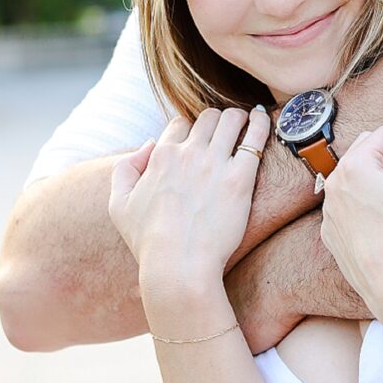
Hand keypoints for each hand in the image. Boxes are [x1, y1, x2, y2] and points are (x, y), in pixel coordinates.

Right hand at [109, 106, 271, 291]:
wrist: (178, 266)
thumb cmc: (149, 242)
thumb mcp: (119, 205)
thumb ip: (125, 169)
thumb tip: (148, 144)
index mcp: (160, 156)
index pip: (180, 124)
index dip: (190, 130)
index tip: (200, 141)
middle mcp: (188, 154)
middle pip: (208, 117)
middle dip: (217, 120)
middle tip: (226, 131)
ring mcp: (215, 164)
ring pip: (231, 118)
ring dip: (239, 116)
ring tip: (248, 121)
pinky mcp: (240, 178)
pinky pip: (255, 137)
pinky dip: (261, 122)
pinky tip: (263, 119)